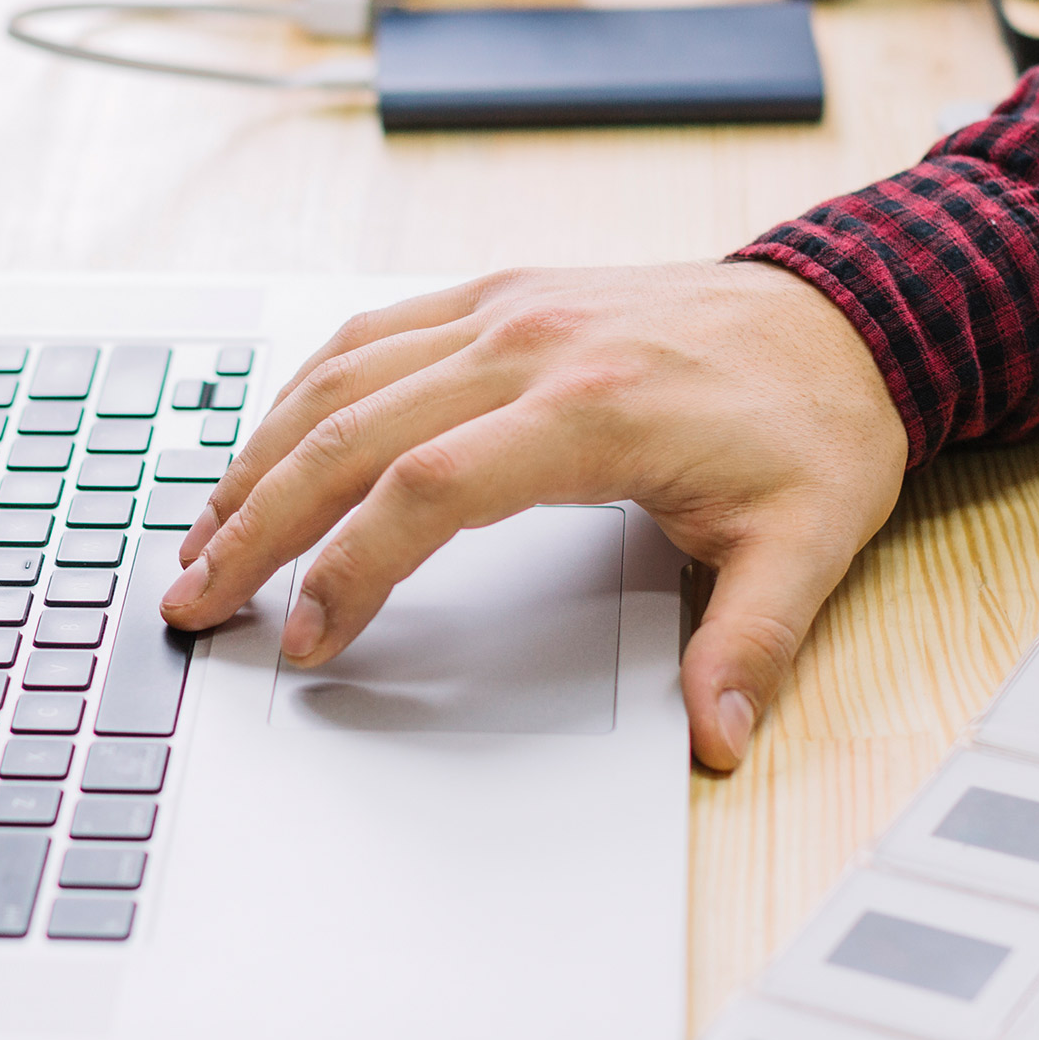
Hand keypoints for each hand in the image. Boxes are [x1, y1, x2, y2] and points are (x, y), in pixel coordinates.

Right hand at [158, 260, 907, 770]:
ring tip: (201, 535)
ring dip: (256, 457)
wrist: (847, 308)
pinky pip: (368, 335)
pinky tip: (266, 446)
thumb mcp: (807, 542)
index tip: (304, 638)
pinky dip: (300, 394)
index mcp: (592, 409)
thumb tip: (715, 743)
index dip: (349, 568)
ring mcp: (501, 310)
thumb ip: (749, 645)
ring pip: (338, 377)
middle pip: (348, 433)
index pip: (426, 491)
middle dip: (254, 524)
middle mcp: (527, 345)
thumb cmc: (815, 423)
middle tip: (191, 598)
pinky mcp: (493, 296)